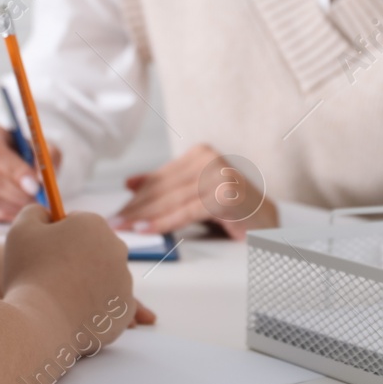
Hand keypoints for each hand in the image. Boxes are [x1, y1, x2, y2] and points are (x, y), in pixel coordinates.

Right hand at [0, 122, 61, 222]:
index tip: (36, 185)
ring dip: (14, 205)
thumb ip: (47, 157)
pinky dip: (6, 213)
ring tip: (32, 205)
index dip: (15, 171)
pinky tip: (20, 209)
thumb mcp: (43, 147)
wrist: (13, 164)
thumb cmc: (27, 153)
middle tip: (39, 201)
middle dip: (18, 193)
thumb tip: (40, 181)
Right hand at [2, 204, 148, 351]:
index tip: (44, 253)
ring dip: (85, 283)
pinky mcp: (124, 311)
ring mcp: (124, 281)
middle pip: (93, 249)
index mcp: (94, 225)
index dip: (57, 237)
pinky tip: (72, 311)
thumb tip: (47, 213)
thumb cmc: (29, 272)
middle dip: (75, 259)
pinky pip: (107, 304)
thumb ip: (36, 212)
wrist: (39, 322)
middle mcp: (117, 249)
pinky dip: (93, 308)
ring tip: (59, 297)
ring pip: (101, 277)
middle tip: (49, 276)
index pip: (76, 224)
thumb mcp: (22, 228)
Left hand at [112, 143, 278, 239]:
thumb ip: (167, 186)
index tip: (116, 212)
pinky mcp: (225, 196)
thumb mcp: (195, 193)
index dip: (136, 197)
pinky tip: (145, 229)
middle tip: (113, 223)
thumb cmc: (230, 210)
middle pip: (163, 188)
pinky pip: (186, 212)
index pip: (160, 178)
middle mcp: (210, 160)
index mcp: (200, 154)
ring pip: (171, 200)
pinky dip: (163, 222)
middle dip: (135, 208)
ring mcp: (219, 176)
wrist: (269, 224)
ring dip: (143, 217)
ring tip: (124, 228)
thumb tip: (129, 184)